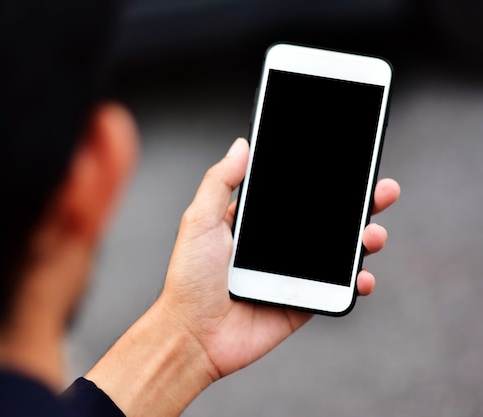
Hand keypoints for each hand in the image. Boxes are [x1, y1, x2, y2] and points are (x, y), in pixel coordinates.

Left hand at [158, 137, 400, 380]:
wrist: (193, 335)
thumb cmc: (189, 279)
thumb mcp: (199, 221)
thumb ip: (221, 182)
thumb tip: (242, 145)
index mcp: (255, 223)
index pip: (296, 195)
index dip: (323, 180)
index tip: (349, 163)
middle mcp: (277, 246)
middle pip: (326, 220)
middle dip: (359, 204)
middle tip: (382, 191)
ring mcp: (292, 274)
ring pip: (338, 252)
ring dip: (365, 239)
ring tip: (373, 234)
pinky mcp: (302, 302)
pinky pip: (337, 289)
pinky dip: (357, 282)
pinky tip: (362, 276)